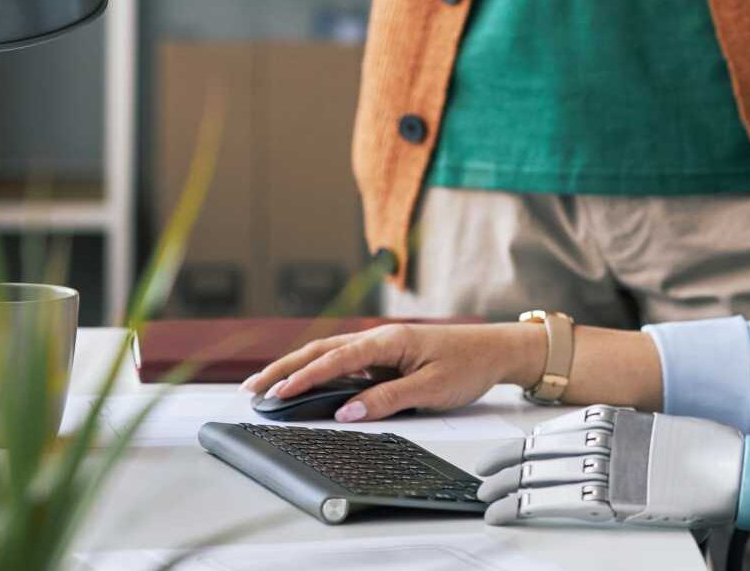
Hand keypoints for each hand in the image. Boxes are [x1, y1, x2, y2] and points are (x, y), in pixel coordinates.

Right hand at [240, 322, 544, 422]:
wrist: (497, 349)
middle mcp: (379, 339)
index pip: (334, 361)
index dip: (303, 379)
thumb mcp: (431, 389)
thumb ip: (387, 399)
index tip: (276, 395)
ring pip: (329, 355)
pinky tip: (305, 384)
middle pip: (320, 351)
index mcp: (387, 341)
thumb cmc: (469, 364)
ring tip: (268, 387)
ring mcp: (380, 346)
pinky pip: (345, 362)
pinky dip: (319, 371)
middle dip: (284, 370)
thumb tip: (347, 411)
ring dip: (297, 369)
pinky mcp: (385, 356)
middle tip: (253, 390)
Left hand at [474, 405, 742, 527]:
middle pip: (535, 453)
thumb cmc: (700, 452)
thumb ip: (619, 437)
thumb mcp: (650, 432)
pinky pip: (552, 503)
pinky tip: (505, 512)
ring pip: (535, 477)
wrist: (730, 470)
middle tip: (482, 478)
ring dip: (503, 489)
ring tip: (485, 499)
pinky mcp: (611, 500)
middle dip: (502, 467)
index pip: (548, 432)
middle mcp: (601, 440)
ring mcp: (605, 469)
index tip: (499, 454)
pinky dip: (521, 508)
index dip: (518, 445)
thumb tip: (589, 448)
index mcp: (609, 418)